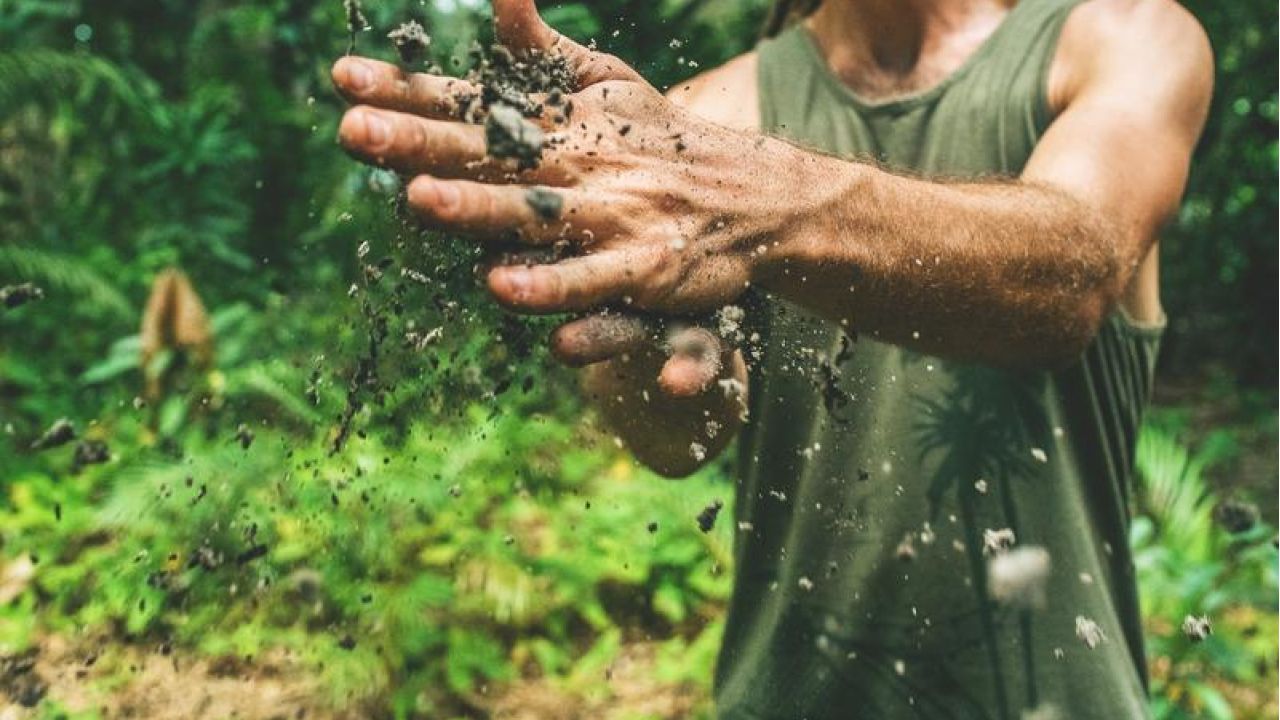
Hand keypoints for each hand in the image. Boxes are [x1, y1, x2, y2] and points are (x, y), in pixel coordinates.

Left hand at [332, 0, 794, 392]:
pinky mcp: (645, 267)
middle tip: (352, 131)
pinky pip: (593, 280)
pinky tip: (505, 288)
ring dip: (478, 209)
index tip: (340, 77)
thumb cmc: (660, 142)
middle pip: (486, 154)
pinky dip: (554, 285)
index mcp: (556, 124)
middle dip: (417, 142)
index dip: (405, 90)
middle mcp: (575, 165)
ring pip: (534, 214)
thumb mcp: (603, 84)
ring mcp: (610, 215)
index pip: (467, 103)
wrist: (752, 197)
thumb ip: (539, 50)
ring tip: (419, 202)